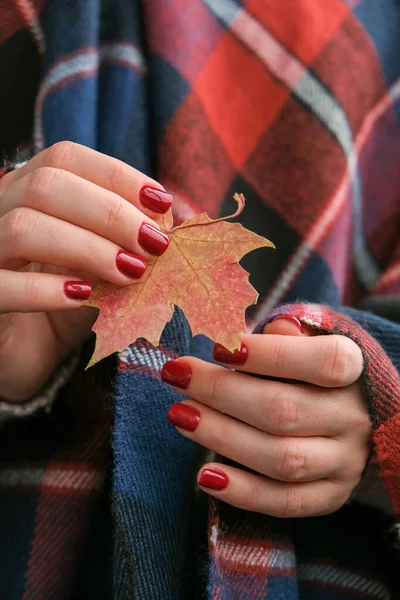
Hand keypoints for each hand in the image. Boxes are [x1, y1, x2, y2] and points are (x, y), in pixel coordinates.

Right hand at [0, 142, 171, 400]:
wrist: (26, 353)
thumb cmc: (69, 301)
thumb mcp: (108, 264)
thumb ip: (135, 239)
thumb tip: (186, 216)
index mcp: (27, 192)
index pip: (65, 159)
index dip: (116, 174)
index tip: (161, 203)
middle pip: (46, 185)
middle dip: (110, 212)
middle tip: (155, 245)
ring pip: (24, 227)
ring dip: (89, 248)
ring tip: (132, 273)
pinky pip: (2, 285)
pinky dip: (47, 289)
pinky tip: (84, 297)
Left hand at [161, 316, 370, 517]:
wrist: (349, 417)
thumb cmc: (312, 370)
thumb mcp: (308, 342)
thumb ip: (285, 337)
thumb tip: (259, 329)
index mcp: (355, 370)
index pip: (322, 361)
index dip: (269, 355)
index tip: (219, 348)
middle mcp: (353, 418)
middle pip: (285, 410)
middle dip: (221, 392)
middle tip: (177, 375)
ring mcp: (344, 462)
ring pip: (282, 458)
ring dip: (222, 437)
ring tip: (179, 415)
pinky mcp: (329, 496)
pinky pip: (284, 502)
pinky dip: (242, 492)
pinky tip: (204, 476)